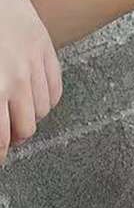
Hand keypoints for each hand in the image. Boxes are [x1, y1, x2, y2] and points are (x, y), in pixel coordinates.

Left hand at [0, 0, 61, 162]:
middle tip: (5, 134)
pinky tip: (32, 95)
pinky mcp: (45, 48)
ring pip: (41, 112)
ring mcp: (34, 64)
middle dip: (13, 135)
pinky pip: (55, 89)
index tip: (0, 159)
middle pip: (25, 129)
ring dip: (29, 116)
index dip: (0, 154)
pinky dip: (45, 99)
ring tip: (17, 111)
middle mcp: (16, 80)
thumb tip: (0, 129)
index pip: (1, 138)